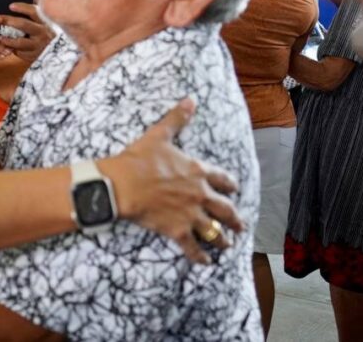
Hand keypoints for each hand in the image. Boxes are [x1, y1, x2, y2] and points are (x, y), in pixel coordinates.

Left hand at [0, 3, 54, 62]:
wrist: (58, 54)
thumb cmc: (46, 34)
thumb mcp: (44, 23)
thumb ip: (33, 15)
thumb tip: (18, 3)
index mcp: (45, 22)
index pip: (34, 12)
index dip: (22, 8)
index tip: (11, 6)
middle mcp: (43, 33)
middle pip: (24, 25)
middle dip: (10, 21)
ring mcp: (38, 45)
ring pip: (21, 42)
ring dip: (8, 39)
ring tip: (0, 37)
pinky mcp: (33, 56)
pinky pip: (20, 52)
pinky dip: (12, 49)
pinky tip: (5, 46)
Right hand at [100, 98, 242, 263]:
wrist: (122, 184)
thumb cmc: (139, 159)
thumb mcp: (159, 135)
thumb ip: (177, 119)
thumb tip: (190, 99)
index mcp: (197, 171)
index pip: (223, 179)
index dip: (230, 185)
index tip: (234, 190)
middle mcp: (200, 194)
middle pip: (225, 209)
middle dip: (235, 218)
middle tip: (240, 225)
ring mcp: (190, 215)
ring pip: (214, 231)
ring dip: (223, 239)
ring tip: (227, 245)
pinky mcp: (177, 231)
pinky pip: (193, 247)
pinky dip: (200, 256)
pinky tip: (205, 262)